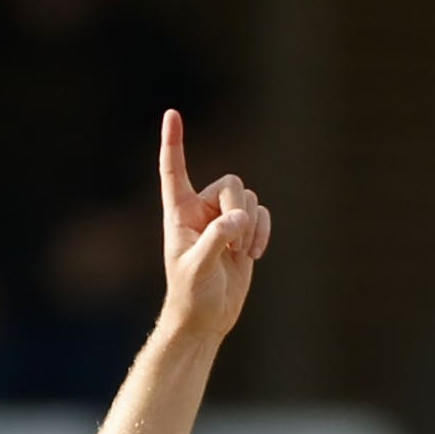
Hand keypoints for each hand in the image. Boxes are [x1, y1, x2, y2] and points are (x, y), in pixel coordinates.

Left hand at [155, 110, 270, 336]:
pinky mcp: (243, 232)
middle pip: (230, 183)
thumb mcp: (198, 268)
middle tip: (231, 243)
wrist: (205, 319)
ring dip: (251, 225)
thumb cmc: (191, 296)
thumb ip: (217, 239)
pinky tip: (254, 255)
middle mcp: (200, 211)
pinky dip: (262, 231)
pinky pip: (261, 213)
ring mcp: (223, 220)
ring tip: (239, 254)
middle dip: (237, 209)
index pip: (174, 171)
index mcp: (179, 214)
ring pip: (248, 197)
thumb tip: (239, 219)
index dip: (174, 142)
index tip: (172, 113)